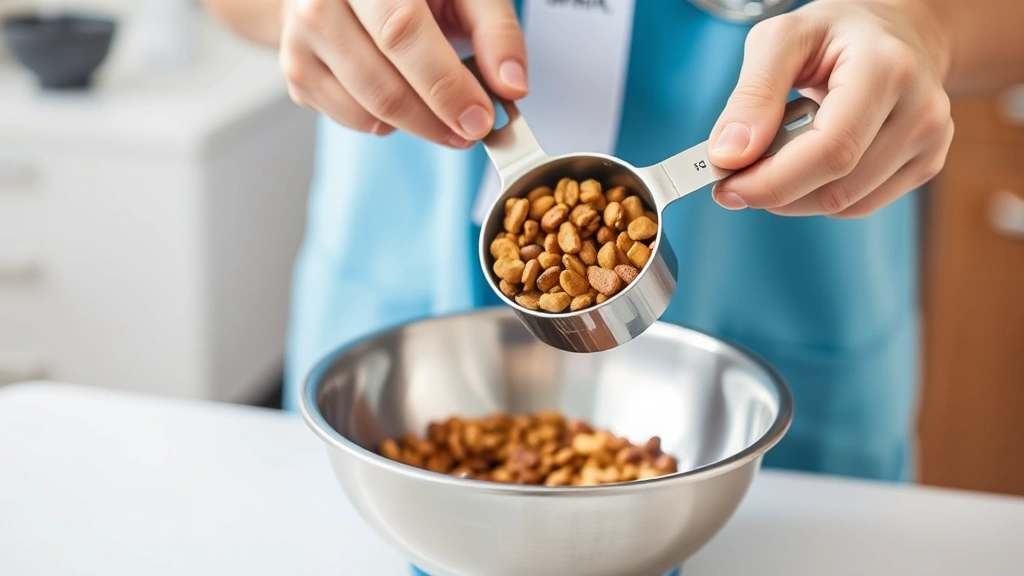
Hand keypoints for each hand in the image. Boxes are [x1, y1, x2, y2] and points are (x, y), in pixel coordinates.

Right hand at [279, 0, 526, 147]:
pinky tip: (403, 93)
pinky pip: (352, 120)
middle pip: (380, 82)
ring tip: (444, 112)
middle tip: (473, 130)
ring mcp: (299, 39)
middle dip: (436, 119)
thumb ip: (494, 31)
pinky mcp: (295, 74)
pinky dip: (388, 122)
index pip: (401, 32)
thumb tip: (513, 83)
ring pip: (366, 111)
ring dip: (417, 126)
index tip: (480, 118)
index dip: (444, 85)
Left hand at [707, 0, 953, 217]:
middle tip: (735, 176)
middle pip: (836, 187)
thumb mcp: (781, 40)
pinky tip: (807, 162)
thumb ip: (752, 94)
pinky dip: (819, 194)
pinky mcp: (926, 164)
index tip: (725, 184)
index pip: (830, 151)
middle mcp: (920, 109)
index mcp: (886, 68)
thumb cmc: (834, 34)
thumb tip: (729, 155)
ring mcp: (930, 141)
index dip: (771, 181)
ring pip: (845, 204)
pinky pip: (859, 205)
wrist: (897, 32)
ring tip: (776, 154)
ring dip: (794, 196)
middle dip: (773, 190)